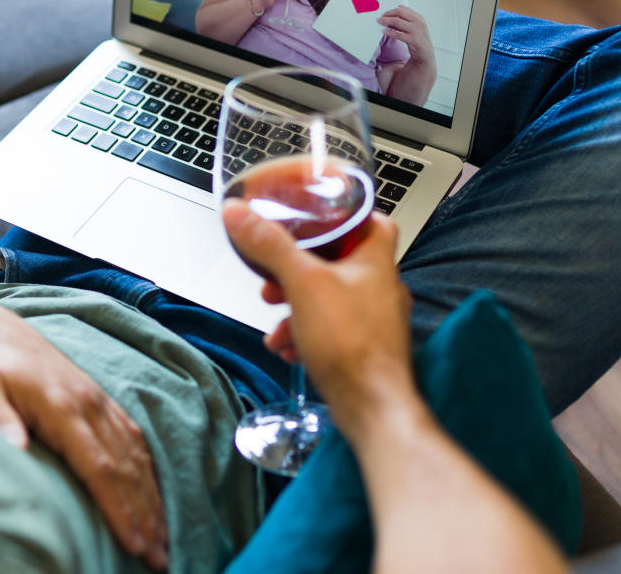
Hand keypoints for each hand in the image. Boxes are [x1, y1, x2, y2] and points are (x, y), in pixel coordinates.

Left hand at [0, 297, 168, 569]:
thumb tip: (15, 448)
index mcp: (62, 406)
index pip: (99, 466)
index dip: (118, 507)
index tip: (134, 544)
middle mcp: (88, 402)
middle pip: (126, 467)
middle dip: (145, 515)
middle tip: (159, 558)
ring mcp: (96, 399)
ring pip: (135, 454)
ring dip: (151, 497)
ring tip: (163, 537)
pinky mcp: (97, 398)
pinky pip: (132, 436)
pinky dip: (147, 469)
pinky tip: (153, 493)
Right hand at [222, 203, 414, 432]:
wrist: (371, 406)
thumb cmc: (353, 345)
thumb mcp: (302, 283)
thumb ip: (270, 246)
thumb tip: (240, 214)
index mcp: (375, 261)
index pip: (370, 220)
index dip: (342, 215)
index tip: (314, 216)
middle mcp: (380, 287)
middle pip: (338, 261)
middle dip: (300, 268)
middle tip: (277, 272)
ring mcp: (373, 319)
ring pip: (329, 297)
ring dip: (296, 304)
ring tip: (276, 315)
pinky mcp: (363, 347)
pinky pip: (329, 329)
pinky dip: (304, 332)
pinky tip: (286, 345)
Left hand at [378, 5, 434, 68]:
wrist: (426, 53)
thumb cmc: (417, 39)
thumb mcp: (413, 27)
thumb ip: (404, 21)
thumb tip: (388, 17)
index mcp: (418, 17)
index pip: (403, 8)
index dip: (391, 9)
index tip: (383, 12)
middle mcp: (418, 22)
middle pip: (399, 12)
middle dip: (388, 14)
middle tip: (380, 17)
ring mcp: (416, 30)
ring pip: (397, 21)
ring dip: (386, 21)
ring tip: (379, 22)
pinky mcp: (413, 39)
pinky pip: (398, 34)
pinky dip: (389, 32)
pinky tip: (383, 31)